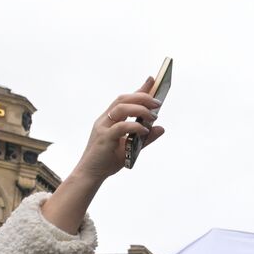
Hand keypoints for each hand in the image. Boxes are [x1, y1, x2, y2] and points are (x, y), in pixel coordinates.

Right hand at [41, 79, 165, 234]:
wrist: (92, 174)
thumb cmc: (109, 160)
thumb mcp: (132, 147)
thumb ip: (146, 138)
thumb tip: (161, 128)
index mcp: (109, 119)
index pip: (124, 99)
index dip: (138, 89)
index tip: (152, 79)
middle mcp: (105, 120)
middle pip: (122, 99)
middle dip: (142, 97)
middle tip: (158, 102)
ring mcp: (103, 128)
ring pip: (120, 109)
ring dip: (139, 109)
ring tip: (154, 115)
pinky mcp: (104, 139)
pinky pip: (120, 127)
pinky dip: (134, 127)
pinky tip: (145, 131)